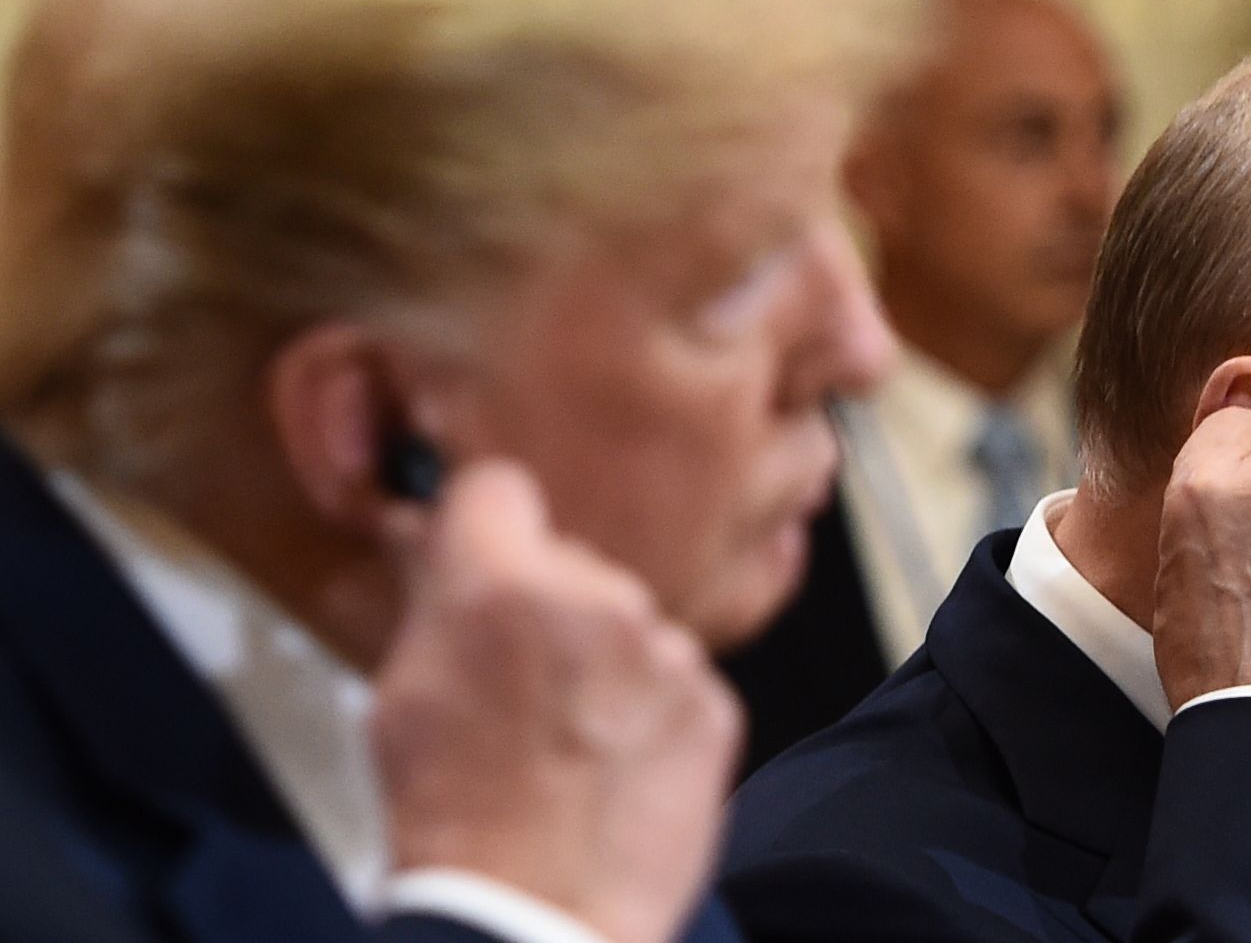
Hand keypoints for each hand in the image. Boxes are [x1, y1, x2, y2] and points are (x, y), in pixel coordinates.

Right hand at [372, 461, 741, 942]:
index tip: (482, 553)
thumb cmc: (454, 821)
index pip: (498, 486)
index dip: (484, 525)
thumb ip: (428, 599)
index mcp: (501, 584)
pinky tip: (614, 767)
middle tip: (520, 684)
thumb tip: (427, 536)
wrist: (533, 919)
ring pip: (629, 623)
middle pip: (572, 562)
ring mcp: (666, 650)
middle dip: (548, 605)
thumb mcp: (400, 697)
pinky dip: (652, 713)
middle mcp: (597, 598)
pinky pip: (677, 679)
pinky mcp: (714, 703)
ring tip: (569, 742)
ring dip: (606, 662)